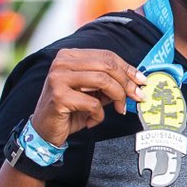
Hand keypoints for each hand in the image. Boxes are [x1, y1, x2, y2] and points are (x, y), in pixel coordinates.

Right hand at [30, 48, 144, 147]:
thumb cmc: (71, 109)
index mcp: (69, 56)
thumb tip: (137, 81)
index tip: (142, 81)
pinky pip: (92, 103)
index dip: (128, 68)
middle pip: (107, 66)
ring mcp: (58, 78)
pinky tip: (93, 120)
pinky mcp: (59, 96)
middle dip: (127, 83)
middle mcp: (62, 62)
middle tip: (137, 97)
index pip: (106, 56)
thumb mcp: (92, 92)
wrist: (44, 130)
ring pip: (103, 80)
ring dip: (117, 97)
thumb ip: (109, 83)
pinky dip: (99, 115)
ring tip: (119, 109)